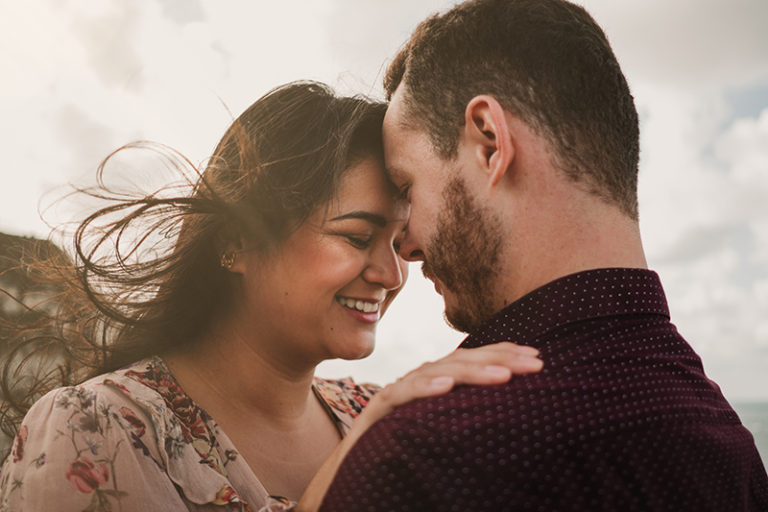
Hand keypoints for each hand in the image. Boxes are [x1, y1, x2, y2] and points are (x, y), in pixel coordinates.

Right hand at [296, 342, 541, 510]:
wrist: (351, 475)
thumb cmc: (402, 456)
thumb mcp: (445, 435)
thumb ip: (468, 420)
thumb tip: (516, 421)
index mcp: (437, 385)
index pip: (472, 361)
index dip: (503, 355)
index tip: (538, 359)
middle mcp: (418, 383)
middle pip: (460, 361)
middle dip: (499, 358)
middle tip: (535, 364)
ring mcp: (397, 394)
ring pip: (436, 373)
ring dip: (471, 372)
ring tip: (503, 376)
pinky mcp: (376, 411)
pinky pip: (400, 396)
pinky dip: (423, 389)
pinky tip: (446, 388)